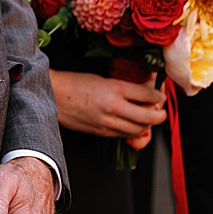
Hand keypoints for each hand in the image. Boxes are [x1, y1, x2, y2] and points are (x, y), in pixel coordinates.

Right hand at [49, 69, 166, 148]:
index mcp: (115, 88)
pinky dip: (133, 131)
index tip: (159, 96)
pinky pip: (125, 135)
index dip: (158, 97)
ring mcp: (107, 122)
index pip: (149, 96)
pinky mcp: (101, 132)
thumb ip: (125, 88)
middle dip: (160, 115)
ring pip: (140, 130)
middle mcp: (113, 107)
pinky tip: (130, 124)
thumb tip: (146, 92)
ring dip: (147, 125)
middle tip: (160, 111)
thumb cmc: (74, 83)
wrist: (52, 94)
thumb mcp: (103, 78)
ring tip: (146, 118)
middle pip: (149, 118)